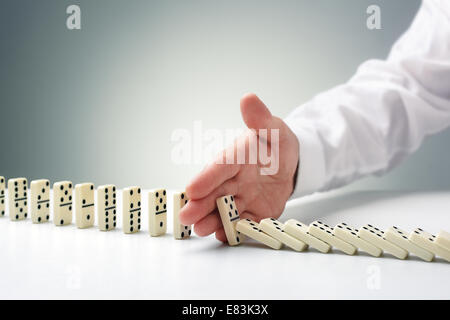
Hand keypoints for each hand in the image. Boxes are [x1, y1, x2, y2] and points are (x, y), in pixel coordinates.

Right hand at [179, 93, 299, 241]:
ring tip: (201, 229)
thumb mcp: (274, 129)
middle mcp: (234, 179)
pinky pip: (243, 222)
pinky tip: (224, 236)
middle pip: (215, 192)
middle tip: (185, 216)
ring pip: (225, 209)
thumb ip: (261, 119)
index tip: (192, 189)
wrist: (290, 167)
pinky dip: (234, 230)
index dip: (207, 177)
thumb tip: (248, 98)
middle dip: (200, 205)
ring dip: (212, 220)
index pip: (221, 166)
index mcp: (236, 156)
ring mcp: (242, 198)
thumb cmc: (277, 144)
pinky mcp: (253, 213)